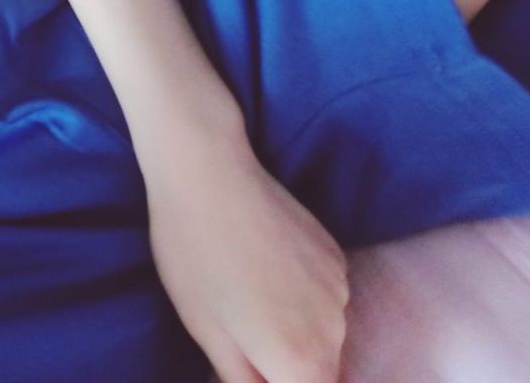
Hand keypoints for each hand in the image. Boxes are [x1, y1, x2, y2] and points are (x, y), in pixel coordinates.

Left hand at [146, 131, 349, 382]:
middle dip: (282, 365)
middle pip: (319, 371)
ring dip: (291, 330)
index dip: (272, 381)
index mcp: (300, 357)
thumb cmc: (193, 254)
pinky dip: (299, 296)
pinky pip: (324, 297)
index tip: (249, 362)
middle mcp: (334, 328)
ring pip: (322, 334)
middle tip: (235, 328)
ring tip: (242, 292)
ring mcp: (340, 287)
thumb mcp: (206, 331)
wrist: (208, 171)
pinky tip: (260, 266)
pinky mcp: (335, 254)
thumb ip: (244, 377)